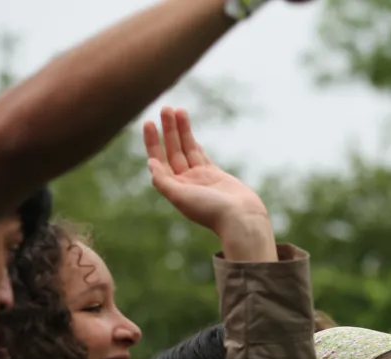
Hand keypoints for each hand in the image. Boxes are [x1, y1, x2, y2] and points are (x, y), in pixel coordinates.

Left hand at [143, 107, 275, 262]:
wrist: (241, 219)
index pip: (158, 160)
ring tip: (178, 110)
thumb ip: (163, 181)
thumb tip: (150, 163)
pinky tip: (187, 131)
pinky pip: (200, 155)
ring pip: (187, 149)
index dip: (152, 142)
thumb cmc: (211, 210)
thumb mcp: (181, 197)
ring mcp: (200, 178)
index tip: (149, 123)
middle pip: (172, 151)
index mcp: (174, 189)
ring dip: (181, 130)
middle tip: (165, 108)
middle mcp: (185, 183)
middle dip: (168, 130)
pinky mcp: (215, 176)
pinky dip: (193, 143)